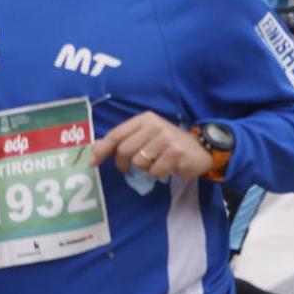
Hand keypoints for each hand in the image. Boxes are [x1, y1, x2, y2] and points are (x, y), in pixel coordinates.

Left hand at [91, 112, 212, 180]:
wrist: (201, 150)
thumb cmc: (168, 145)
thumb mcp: (145, 137)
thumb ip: (121, 141)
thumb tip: (93, 150)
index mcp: (145, 119)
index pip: (116, 134)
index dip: (103, 150)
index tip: (93, 162)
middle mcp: (155, 125)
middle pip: (124, 150)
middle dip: (123, 164)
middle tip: (129, 170)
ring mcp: (166, 138)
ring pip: (138, 162)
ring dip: (143, 169)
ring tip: (154, 164)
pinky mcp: (175, 152)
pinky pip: (153, 171)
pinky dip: (157, 174)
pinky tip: (166, 167)